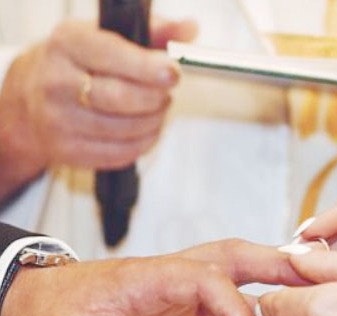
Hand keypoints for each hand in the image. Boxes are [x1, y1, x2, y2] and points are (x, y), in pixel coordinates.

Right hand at [0, 17, 196, 202]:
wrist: (34, 97)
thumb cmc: (79, 63)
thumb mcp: (109, 34)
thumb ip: (154, 30)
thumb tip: (189, 29)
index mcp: (68, 44)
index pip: (112, 56)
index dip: (149, 68)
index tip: (173, 72)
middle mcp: (57, 82)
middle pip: (122, 98)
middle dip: (156, 98)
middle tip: (166, 93)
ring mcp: (60, 120)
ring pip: (126, 130)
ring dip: (154, 121)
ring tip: (156, 108)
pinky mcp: (69, 151)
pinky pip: (122, 153)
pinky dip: (144, 142)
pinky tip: (145, 128)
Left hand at [0, 239, 301, 315]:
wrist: (45, 303)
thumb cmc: (54, 314)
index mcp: (149, 275)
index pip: (207, 279)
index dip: (236, 307)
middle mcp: (171, 273)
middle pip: (232, 255)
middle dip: (272, 263)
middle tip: (312, 277)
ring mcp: (178, 284)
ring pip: (233, 269)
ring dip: (268, 274)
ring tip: (304, 288)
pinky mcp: (179, 300)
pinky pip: (224, 293)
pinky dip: (250, 299)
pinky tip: (269, 314)